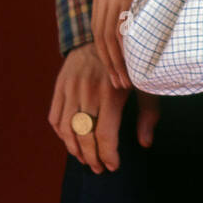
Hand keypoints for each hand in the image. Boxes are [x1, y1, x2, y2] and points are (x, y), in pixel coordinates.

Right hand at [49, 44, 160, 172]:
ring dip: (74, 150)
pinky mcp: (60, 87)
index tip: (112, 166)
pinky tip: (71, 142)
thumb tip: (146, 143)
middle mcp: (88, 92)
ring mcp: (71, 89)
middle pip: (84, 136)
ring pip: (66, 130)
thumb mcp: (145, 83)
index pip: (104, 134)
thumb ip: (148, 112)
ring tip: (85, 158)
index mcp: (111, 92)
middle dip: (91, 157)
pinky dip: (61, 134)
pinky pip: (55, 118)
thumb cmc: (130, 62)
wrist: (104, 34)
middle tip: (98, 168)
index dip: (107, 154)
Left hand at [92, 0, 187, 88]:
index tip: (114, 69)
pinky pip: (127, 21)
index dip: (104, 51)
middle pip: (101, 35)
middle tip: (120, 83)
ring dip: (118, 60)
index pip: (98, 26)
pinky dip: (129, 44)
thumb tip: (142, 5)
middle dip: (109, 62)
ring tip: (128, 79)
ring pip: (111, 33)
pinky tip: (137, 57)